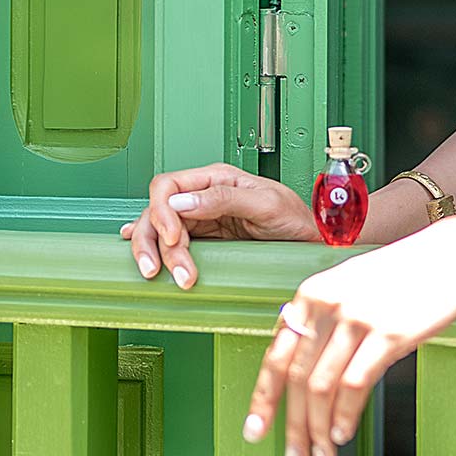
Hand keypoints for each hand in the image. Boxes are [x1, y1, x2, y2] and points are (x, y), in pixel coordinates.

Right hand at [120, 163, 320, 288]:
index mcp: (217, 178)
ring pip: (160, 230)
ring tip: (168, 277)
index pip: (168, 185)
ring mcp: (203, 218)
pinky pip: (172, 242)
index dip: (162, 210)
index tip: (176, 237)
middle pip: (157, 210)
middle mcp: (205, 195)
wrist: (310, 241)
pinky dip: (154, 249)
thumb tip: (183, 200)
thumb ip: (225, 198)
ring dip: (156, 254)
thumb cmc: (296, 217)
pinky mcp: (206, 239)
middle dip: (153, 240)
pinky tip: (145, 256)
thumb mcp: (266, 203)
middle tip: (160, 269)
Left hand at [242, 213, 455, 455]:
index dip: (263, 399)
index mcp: (313, 293)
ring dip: (318, 429)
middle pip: (296, 379)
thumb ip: (323, 320)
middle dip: (292, 426)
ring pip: (321, 388)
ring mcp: (358, 318)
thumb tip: (302, 371)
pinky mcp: (388, 333)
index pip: (276, 354)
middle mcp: (329, 304)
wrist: (450, 255)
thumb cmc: (404, 273)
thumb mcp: (350, 285)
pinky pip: (355, 386)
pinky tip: (345, 432)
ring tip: (323, 451)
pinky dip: (346, 417)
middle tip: (295, 455)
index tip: (255, 429)